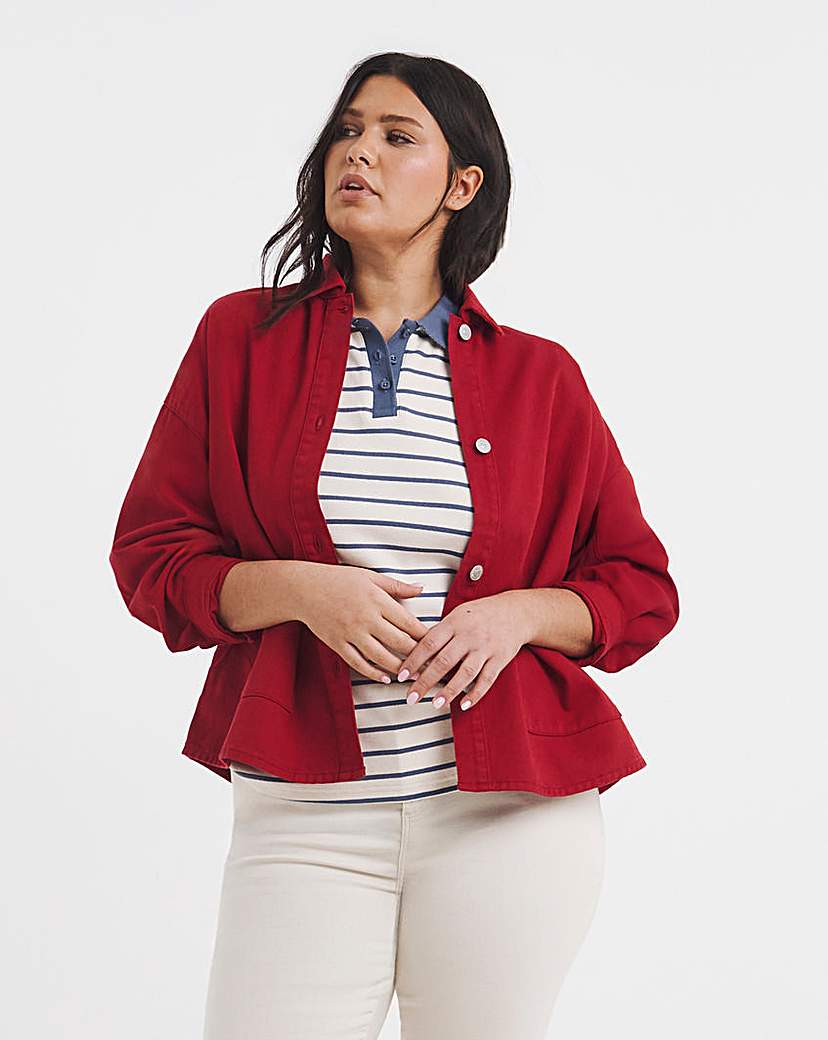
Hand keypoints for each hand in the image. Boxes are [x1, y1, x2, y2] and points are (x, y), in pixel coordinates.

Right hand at [294, 564, 430, 682]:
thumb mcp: (370, 577)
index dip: (425, 637)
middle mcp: (366, 618)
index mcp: (377, 600)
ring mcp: (351, 633)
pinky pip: (358, 663)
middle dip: (418, 657)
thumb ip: (397, 587)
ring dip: (399, 669)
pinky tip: (385, 678)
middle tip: (433, 667)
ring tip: (414, 677)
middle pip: (399, 643)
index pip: (408, 623)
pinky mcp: (337, 644)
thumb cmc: (339, 579)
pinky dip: (373, 672)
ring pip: (381, 657)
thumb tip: (422, 589)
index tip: (438, 645)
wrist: (304, 588)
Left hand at [395, 591, 532, 711]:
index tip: (401, 676)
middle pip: (444, 661)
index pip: (429, 643)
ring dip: (449, 690)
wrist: (516, 611)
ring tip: (435, 704)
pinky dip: (475, 694)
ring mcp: (485, 648)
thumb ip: (439, 632)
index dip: (413, 660)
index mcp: (454, 622)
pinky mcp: (500, 658)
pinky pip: (487, 679)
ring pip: (465, 672)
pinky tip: (464, 705)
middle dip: (425, 681)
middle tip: (411, 697)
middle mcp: (469, 635)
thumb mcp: (457, 615)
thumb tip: (415, 651)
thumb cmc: (480, 614)